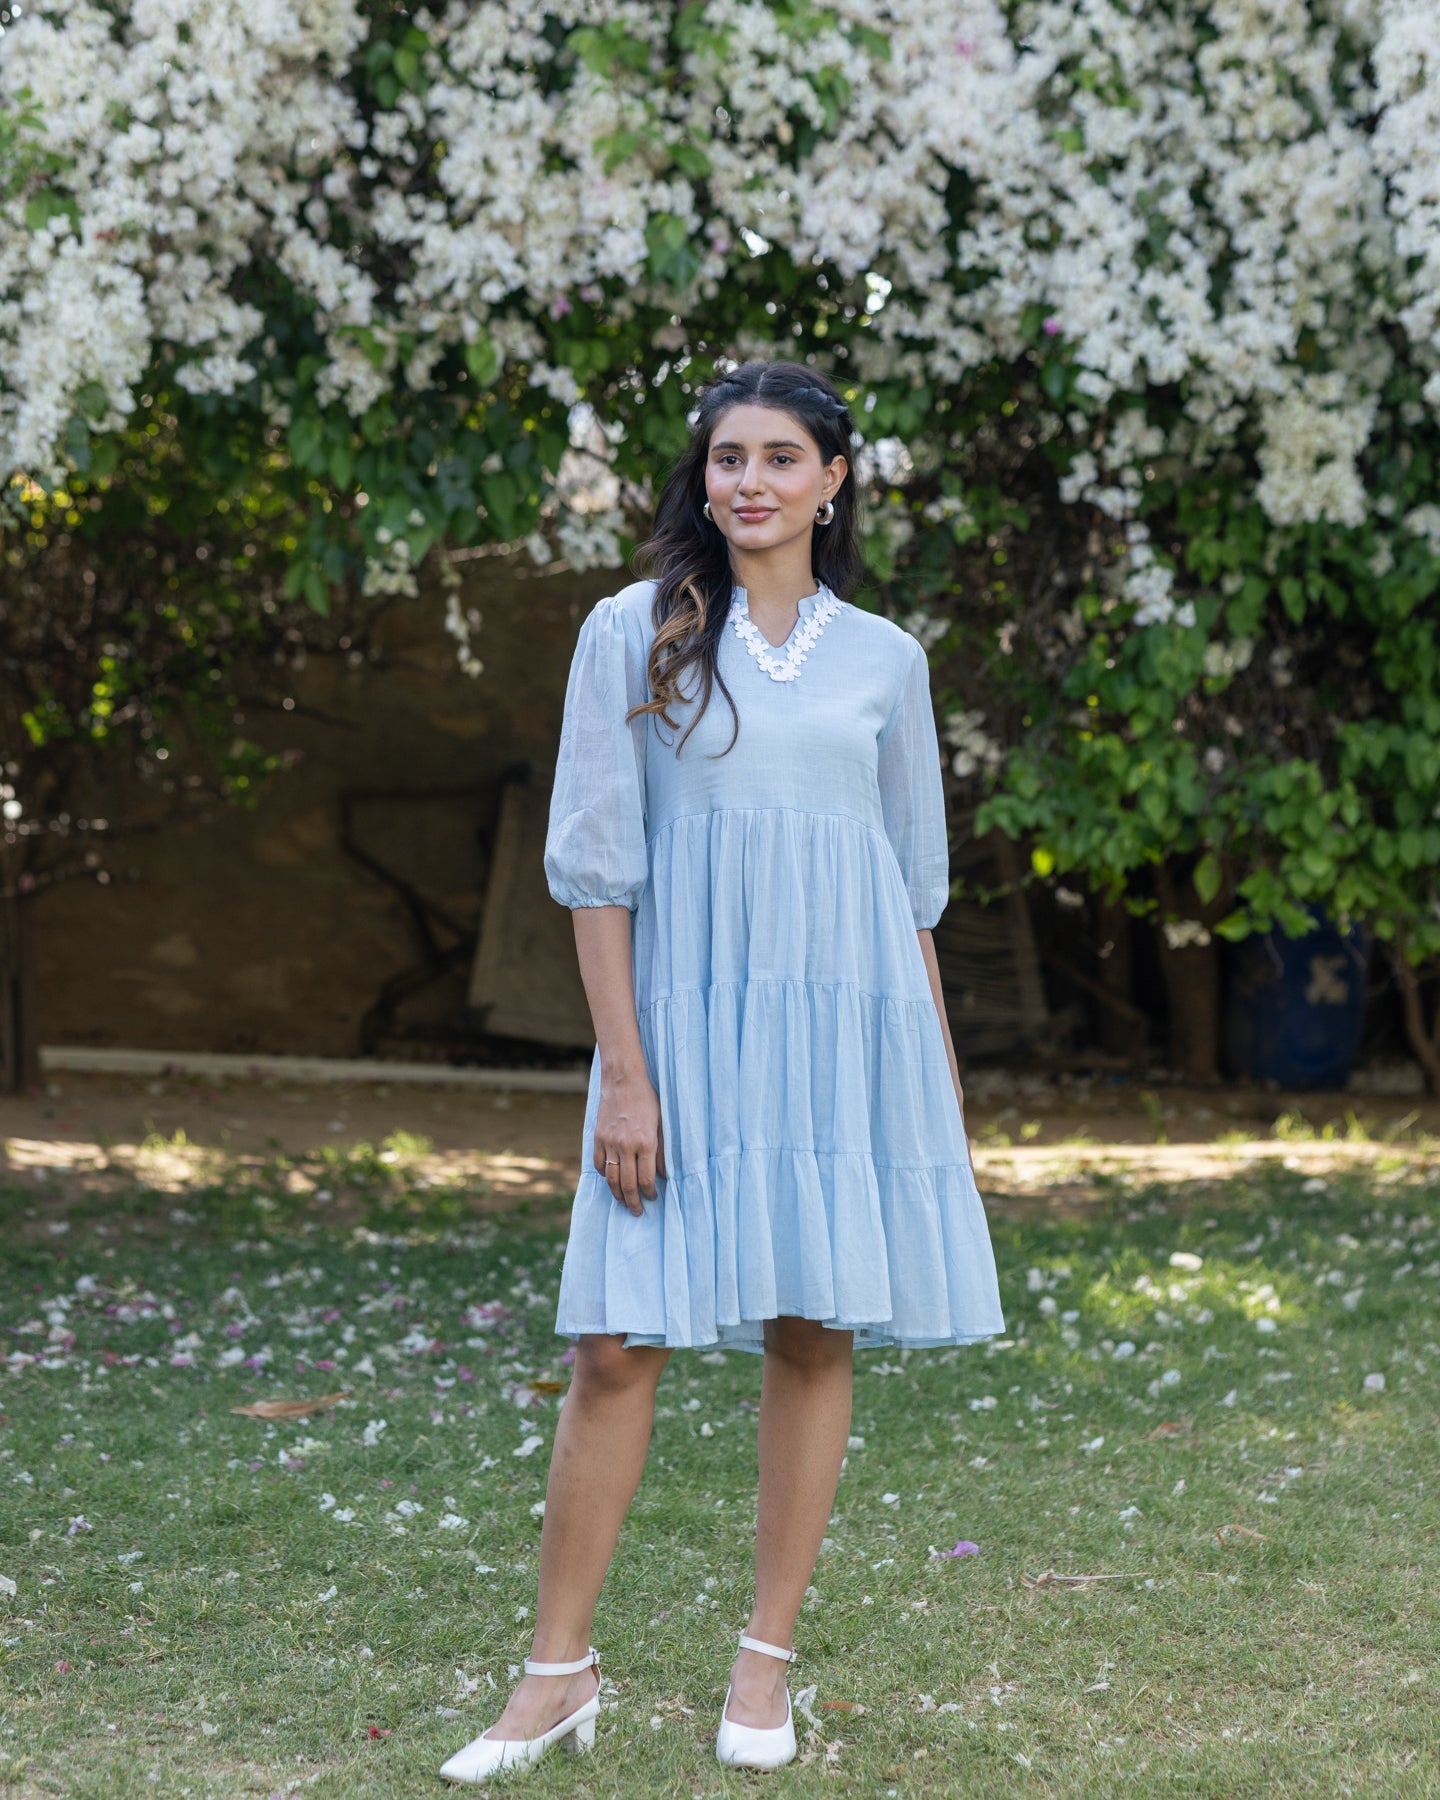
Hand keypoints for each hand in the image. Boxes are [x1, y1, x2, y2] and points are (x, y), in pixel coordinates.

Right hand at [594, 1069, 666, 1215]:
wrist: (623, 1080)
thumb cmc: (647, 1100)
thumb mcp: (661, 1124)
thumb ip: (662, 1151)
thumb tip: (664, 1175)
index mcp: (646, 1143)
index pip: (646, 1179)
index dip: (650, 1192)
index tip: (653, 1197)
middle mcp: (626, 1146)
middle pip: (628, 1184)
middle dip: (634, 1202)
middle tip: (637, 1211)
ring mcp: (610, 1143)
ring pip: (611, 1179)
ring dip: (618, 1195)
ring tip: (623, 1203)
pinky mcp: (598, 1138)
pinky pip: (600, 1164)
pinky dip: (605, 1175)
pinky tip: (611, 1180)